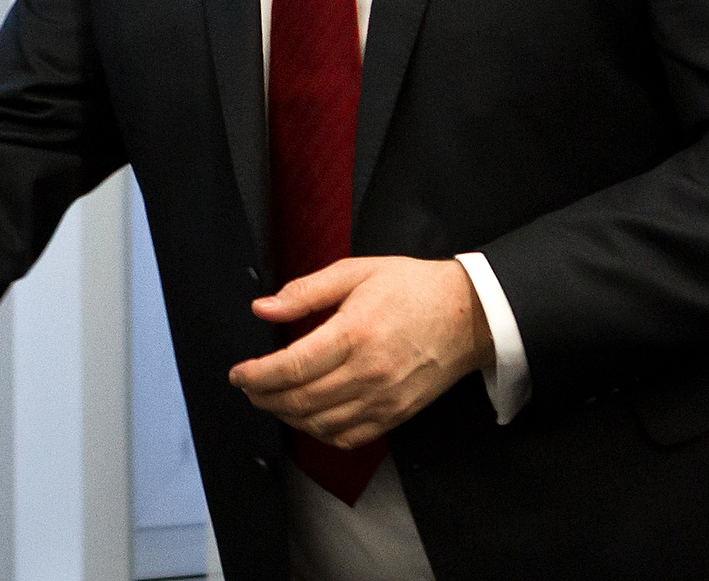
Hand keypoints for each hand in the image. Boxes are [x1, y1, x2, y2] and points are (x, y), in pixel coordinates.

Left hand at [228, 256, 492, 448]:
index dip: (257, 376)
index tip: (238, 374)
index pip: (293, 367)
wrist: (471, 314)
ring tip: (270, 400)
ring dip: (286, 416)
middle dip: (264, 397)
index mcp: (355, 333)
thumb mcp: (356, 272)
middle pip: (300, 400)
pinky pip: (349, 437)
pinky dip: (319, 432)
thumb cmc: (412, 288)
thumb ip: (305, 292)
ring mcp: (385, 399)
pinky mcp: (397, 414)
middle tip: (248, 387)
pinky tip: (306, 416)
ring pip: (320, 424)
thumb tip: (262, 309)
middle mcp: (369, 372)